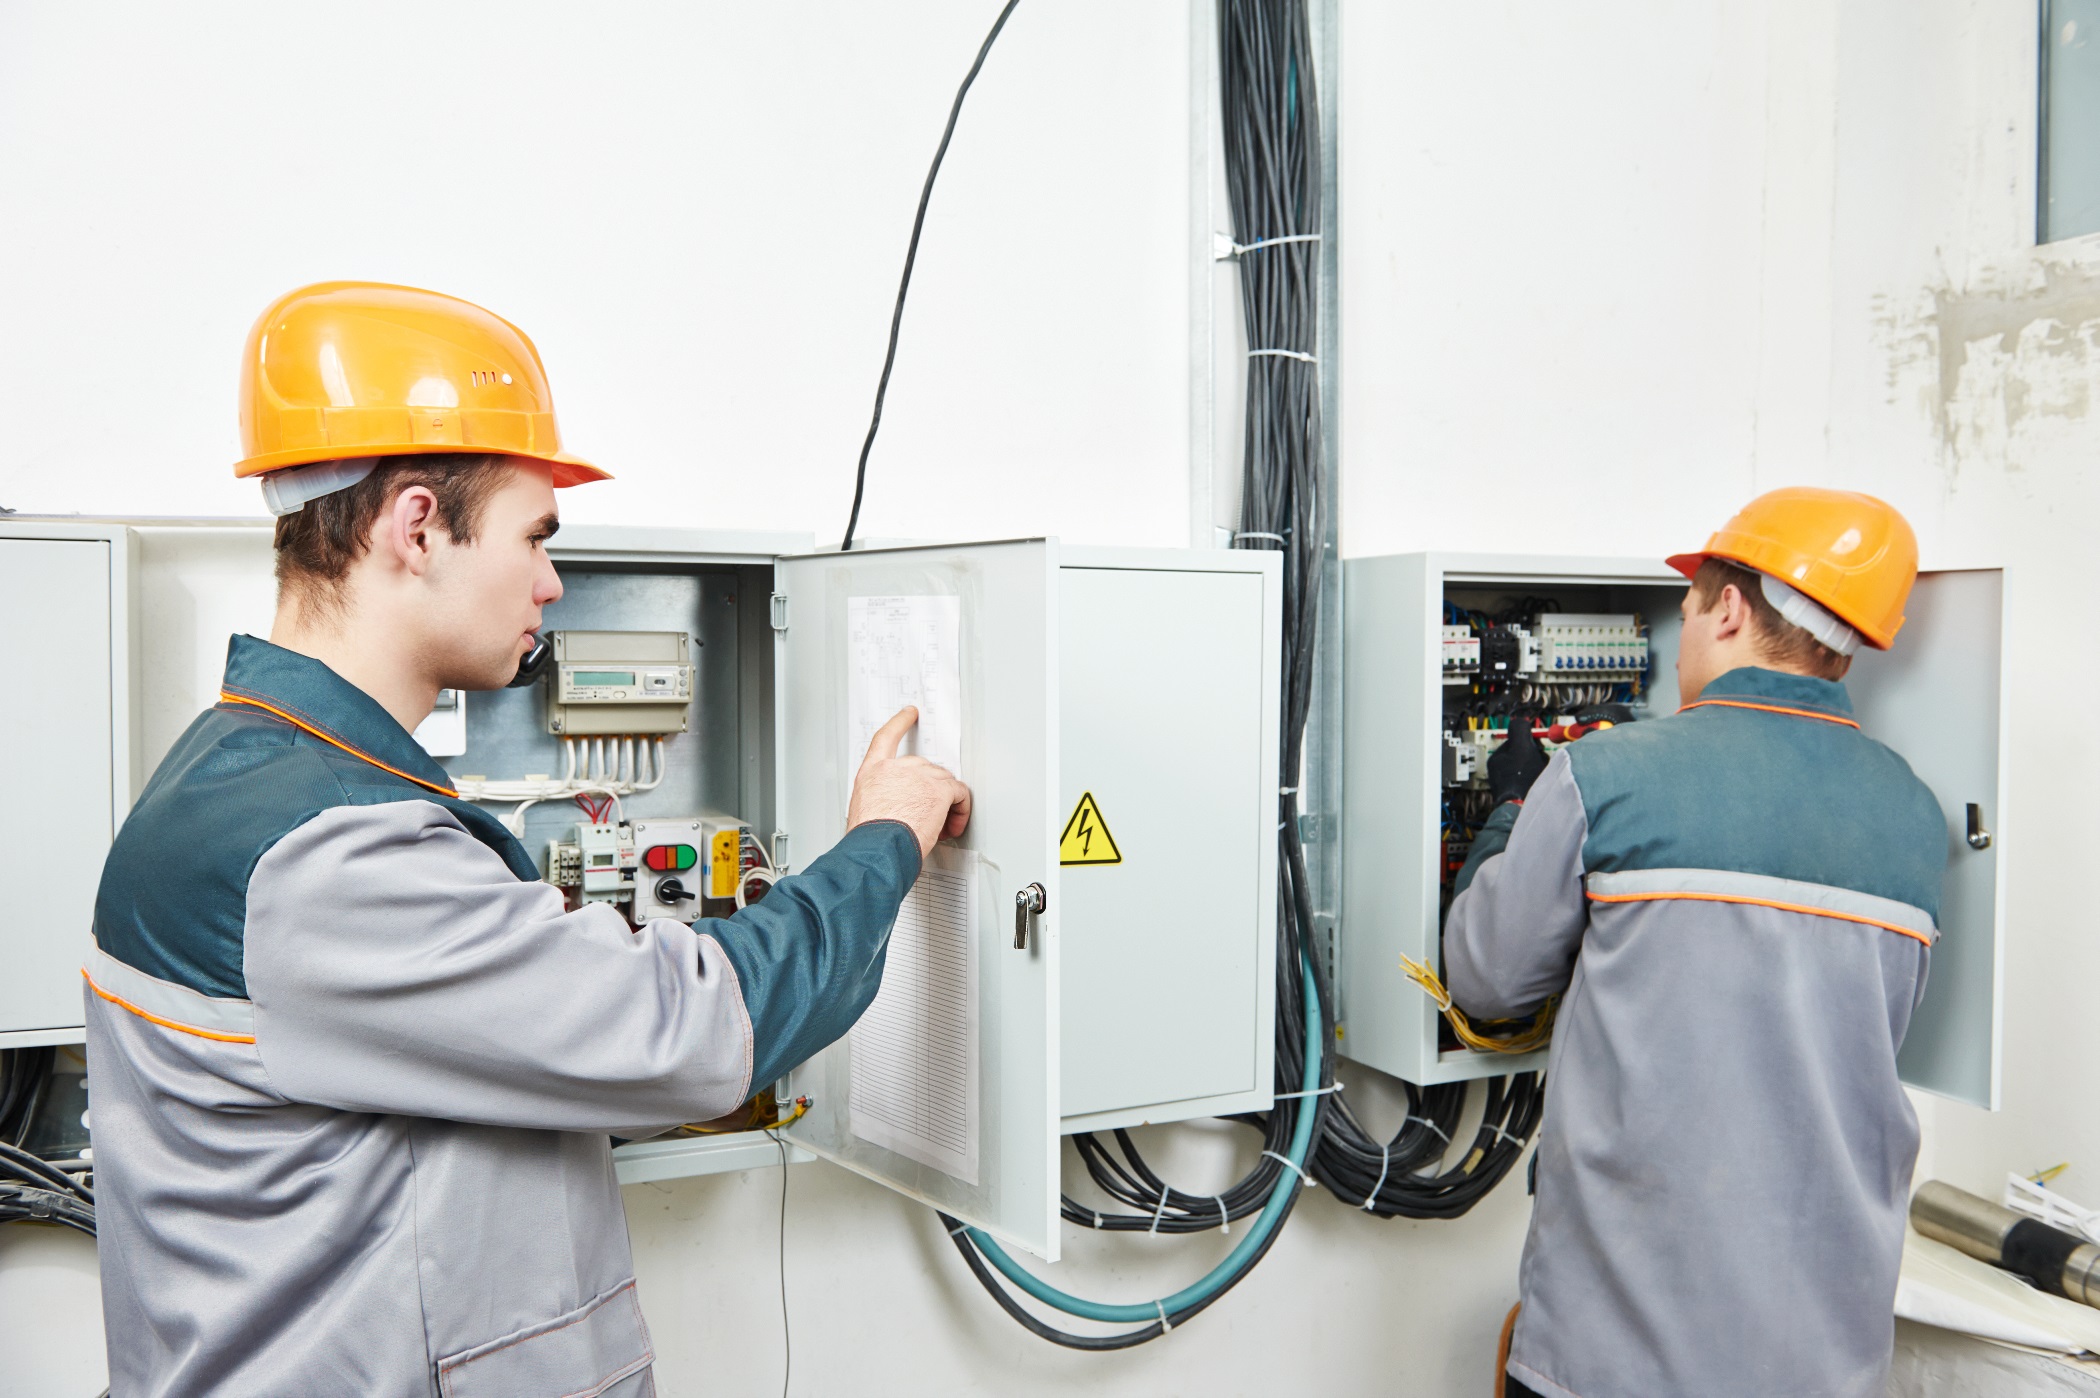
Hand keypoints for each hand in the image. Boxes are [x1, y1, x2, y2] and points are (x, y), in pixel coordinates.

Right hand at [846, 707, 972, 857]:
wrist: (877, 849)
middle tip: (929, 817)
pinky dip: (961, 810)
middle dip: (931, 790)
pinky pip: (960, 794)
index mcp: (872, 772)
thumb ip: (880, 798)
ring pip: (944, 781)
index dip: (900, 723)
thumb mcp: (862, 810)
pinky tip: (954, 824)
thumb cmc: (869, 839)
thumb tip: (890, 810)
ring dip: (946, 803)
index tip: (910, 714)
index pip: (886, 738)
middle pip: (925, 767)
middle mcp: (895, 768)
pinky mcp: (939, 790)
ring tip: (940, 828)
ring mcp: (919, 776)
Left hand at [1488, 724, 1548, 807]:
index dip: (1531, 742)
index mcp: (1497, 760)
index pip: (1517, 743)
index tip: (1538, 746)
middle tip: (1540, 763)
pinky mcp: (1518, 797)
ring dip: (1539, 770)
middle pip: (1524, 756)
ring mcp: (1509, 786)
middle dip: (1537, 757)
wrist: (1524, 810)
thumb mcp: (1521, 747)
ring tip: (1541, 776)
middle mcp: (1500, 773)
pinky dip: (1539, 782)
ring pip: (1530, 770)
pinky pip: (1532, 783)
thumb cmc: (1521, 780)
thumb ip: (1520, 730)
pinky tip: (1541, 785)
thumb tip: (1520, 721)